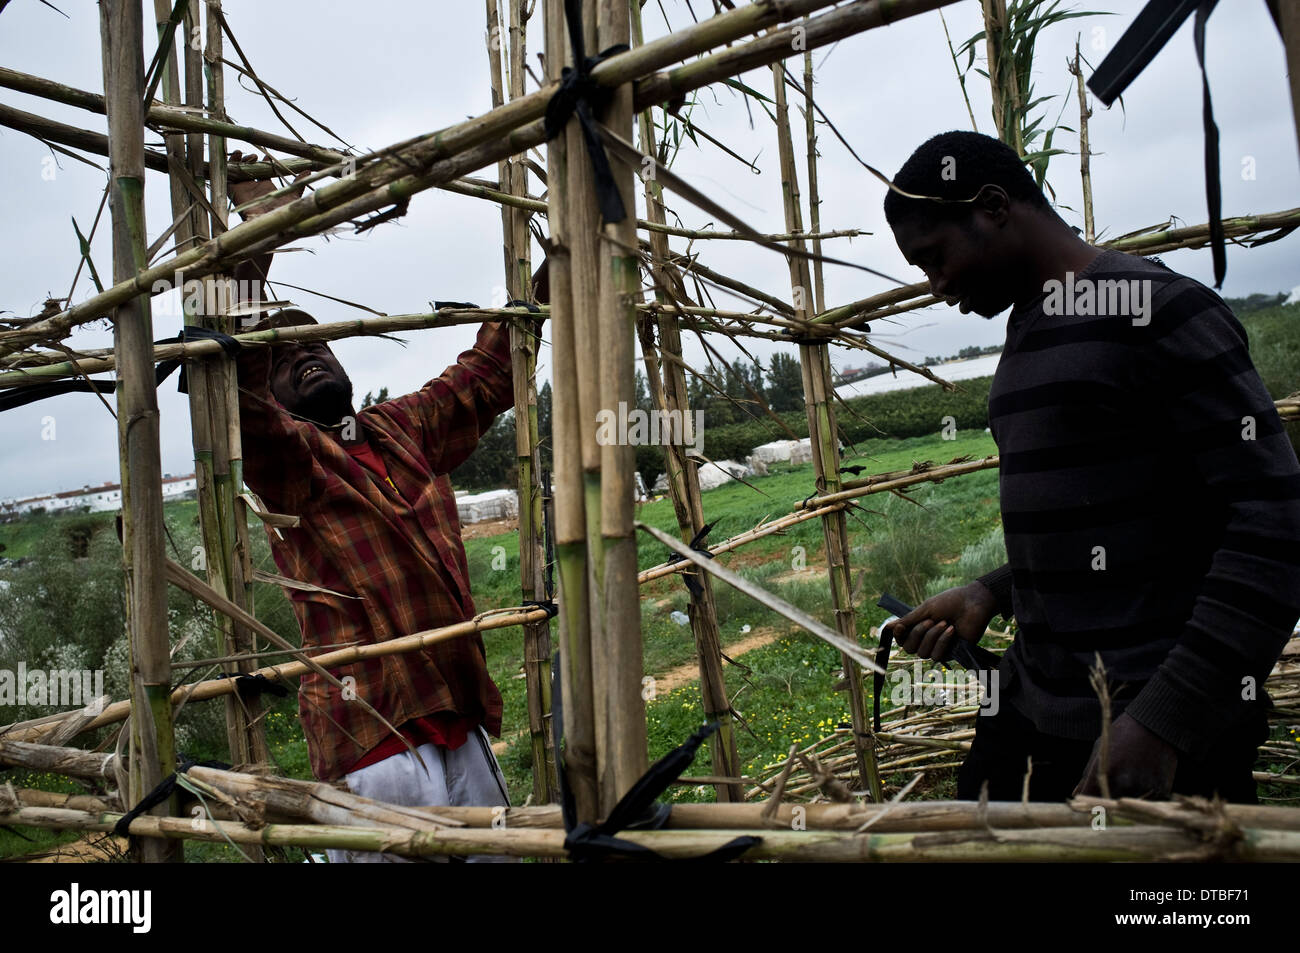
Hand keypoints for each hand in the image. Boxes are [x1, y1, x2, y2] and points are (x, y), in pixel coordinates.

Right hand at [228, 151, 305, 219]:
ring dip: (241, 161)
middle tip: (256, 156)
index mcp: (266, 188)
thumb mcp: (293, 195)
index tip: (267, 155)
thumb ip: (298, 183)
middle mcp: (253, 188)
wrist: (270, 222)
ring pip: (238, 171)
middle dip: (251, 160)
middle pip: (249, 170)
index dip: (264, 163)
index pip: (262, 172)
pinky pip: (227, 177)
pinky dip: (229, 165)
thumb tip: (308, 170)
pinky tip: (236, 156)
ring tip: (249, 156)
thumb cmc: (283, 213)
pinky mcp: (233, 192)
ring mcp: (243, 189)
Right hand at [883, 581, 997, 661]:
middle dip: (918, 634)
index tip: (899, 627)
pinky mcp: (950, 653)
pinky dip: (943, 641)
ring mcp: (937, 647)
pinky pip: (937, 655)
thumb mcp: (926, 609)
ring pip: (923, 653)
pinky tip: (952, 630)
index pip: (901, 639)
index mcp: (918, 626)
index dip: (898, 636)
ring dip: (932, 637)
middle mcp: (926, 639)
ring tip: (945, 623)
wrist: (973, 604)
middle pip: (909, 648)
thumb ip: (908, 620)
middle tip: (930, 620)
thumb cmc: (950, 602)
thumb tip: (888, 627)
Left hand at [1073, 712, 1177, 798]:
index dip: (1090, 807)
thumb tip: (1075, 794)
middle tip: (1113, 790)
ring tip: (1131, 778)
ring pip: (1131, 804)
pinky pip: (1149, 801)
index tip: (1090, 810)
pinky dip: (1145, 796)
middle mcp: (1125, 782)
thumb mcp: (1100, 749)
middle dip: (1109, 803)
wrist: (1154, 724)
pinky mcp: (1162, 788)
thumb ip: (1088, 775)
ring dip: (1128, 799)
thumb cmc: (1121, 734)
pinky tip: (1144, 778)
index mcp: (1106, 772)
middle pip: (1112, 805)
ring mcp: (1145, 787)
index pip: (1093, 800)